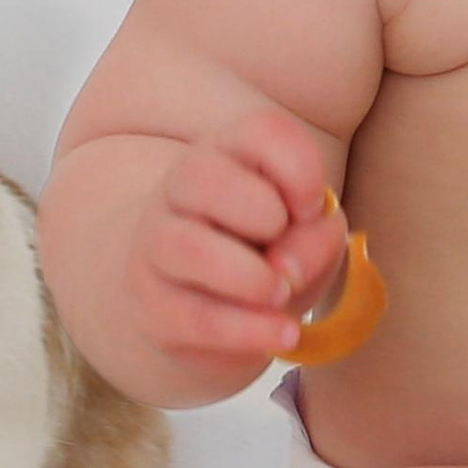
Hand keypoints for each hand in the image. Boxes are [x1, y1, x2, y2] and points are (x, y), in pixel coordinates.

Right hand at [128, 110, 345, 365]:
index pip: (261, 132)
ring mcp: (156, 242)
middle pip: (202, 176)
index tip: (312, 207)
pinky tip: (284, 334)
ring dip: (249, 276)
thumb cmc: (279, 247)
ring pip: (186, 246)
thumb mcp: (313, 232)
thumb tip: (286, 270)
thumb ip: (316, 236)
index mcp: (232, 151)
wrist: (221, 299)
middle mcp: (182, 186)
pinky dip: (246, 329)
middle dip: (263, 214)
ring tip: (282, 294)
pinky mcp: (150, 302)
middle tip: (288, 248)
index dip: (298, 169)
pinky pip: (191, 315)